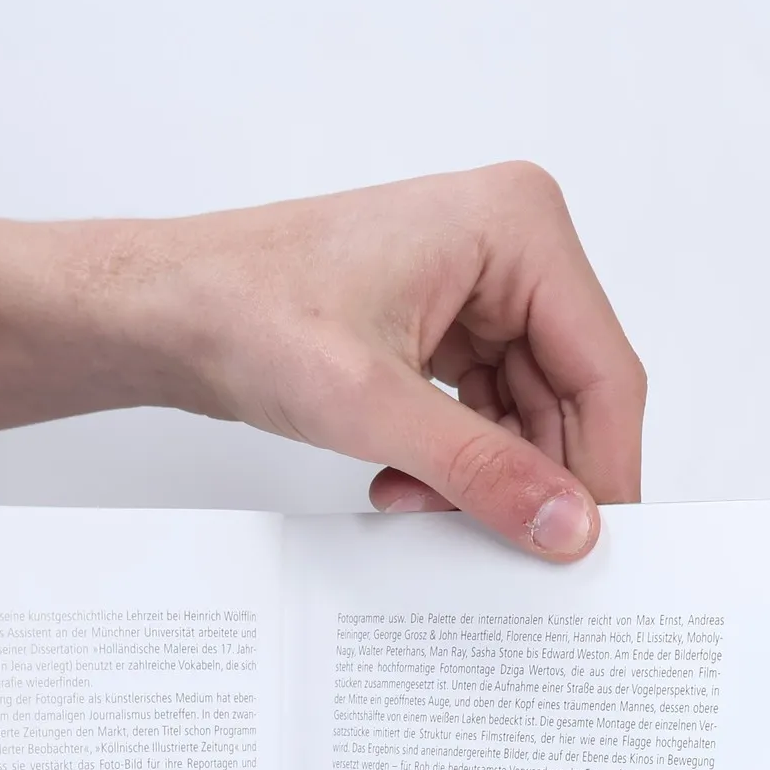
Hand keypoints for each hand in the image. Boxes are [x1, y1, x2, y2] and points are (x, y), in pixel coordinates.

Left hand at [144, 162, 645, 559]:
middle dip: (531, 474)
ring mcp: (481, 284)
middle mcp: (511, 244)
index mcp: (516, 226)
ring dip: (485, 473)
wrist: (164, 309)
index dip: (605, 467)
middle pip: (572, 394)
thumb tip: (567, 524)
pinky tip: (407, 483)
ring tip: (418, 500)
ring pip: (530, 412)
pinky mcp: (449, 322)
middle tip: (502, 543)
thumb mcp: (372, 405)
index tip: (596, 543)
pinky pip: (489, 410)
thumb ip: (481, 469)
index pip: (603, 368)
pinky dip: (459, 460)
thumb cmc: (243, 310)